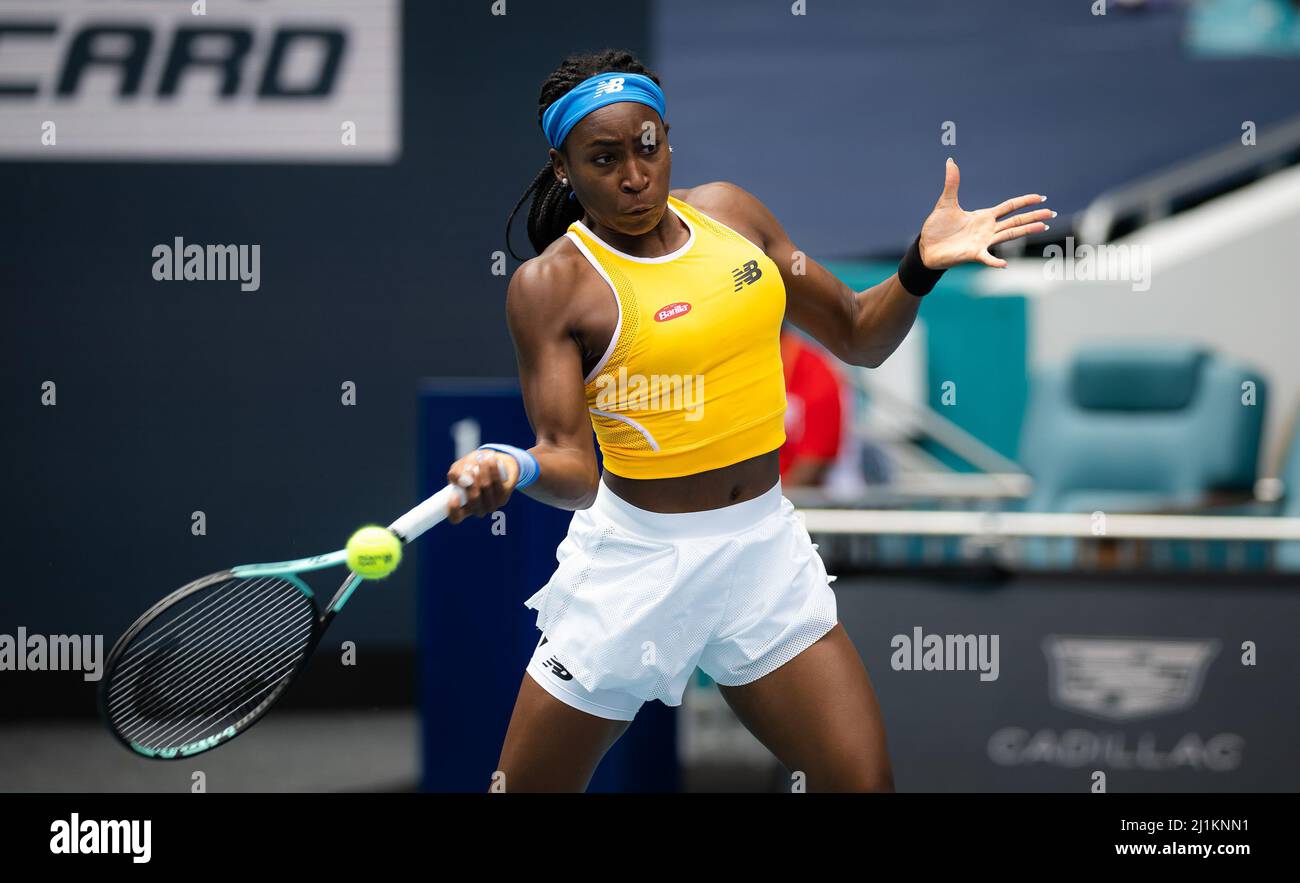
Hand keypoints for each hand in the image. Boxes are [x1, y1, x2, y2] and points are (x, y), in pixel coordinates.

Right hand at [445, 450, 518, 523]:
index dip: (453, 509)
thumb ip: (456, 474)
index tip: (453, 494)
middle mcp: (477, 510)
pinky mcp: (503, 497)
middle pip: (473, 499)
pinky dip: (493, 470)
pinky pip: (498, 483)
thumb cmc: (471, 468)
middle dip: (471, 481)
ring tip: (481, 458)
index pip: (456, 518)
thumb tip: (463, 480)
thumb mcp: (459, 468)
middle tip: (470, 467)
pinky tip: (491, 461)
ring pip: (486, 488)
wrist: (493, 463)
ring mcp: (491, 505)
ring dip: (483, 472)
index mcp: (462, 508)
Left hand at [918, 158, 1051, 269]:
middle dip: (1034, 216)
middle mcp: (987, 229)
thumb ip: (952, 183)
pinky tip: (1004, 264)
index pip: (1009, 207)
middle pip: (1015, 220)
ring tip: (1044, 227)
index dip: (1024, 201)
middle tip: (1052, 213)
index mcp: (983, 216)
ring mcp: (982, 242)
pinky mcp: (973, 254)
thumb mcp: (946, 202)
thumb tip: (950, 161)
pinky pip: (987, 258)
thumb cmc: (938, 228)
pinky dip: (995, 262)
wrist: (926, 247)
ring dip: (1026, 230)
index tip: (1041, 197)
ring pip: (1009, 235)